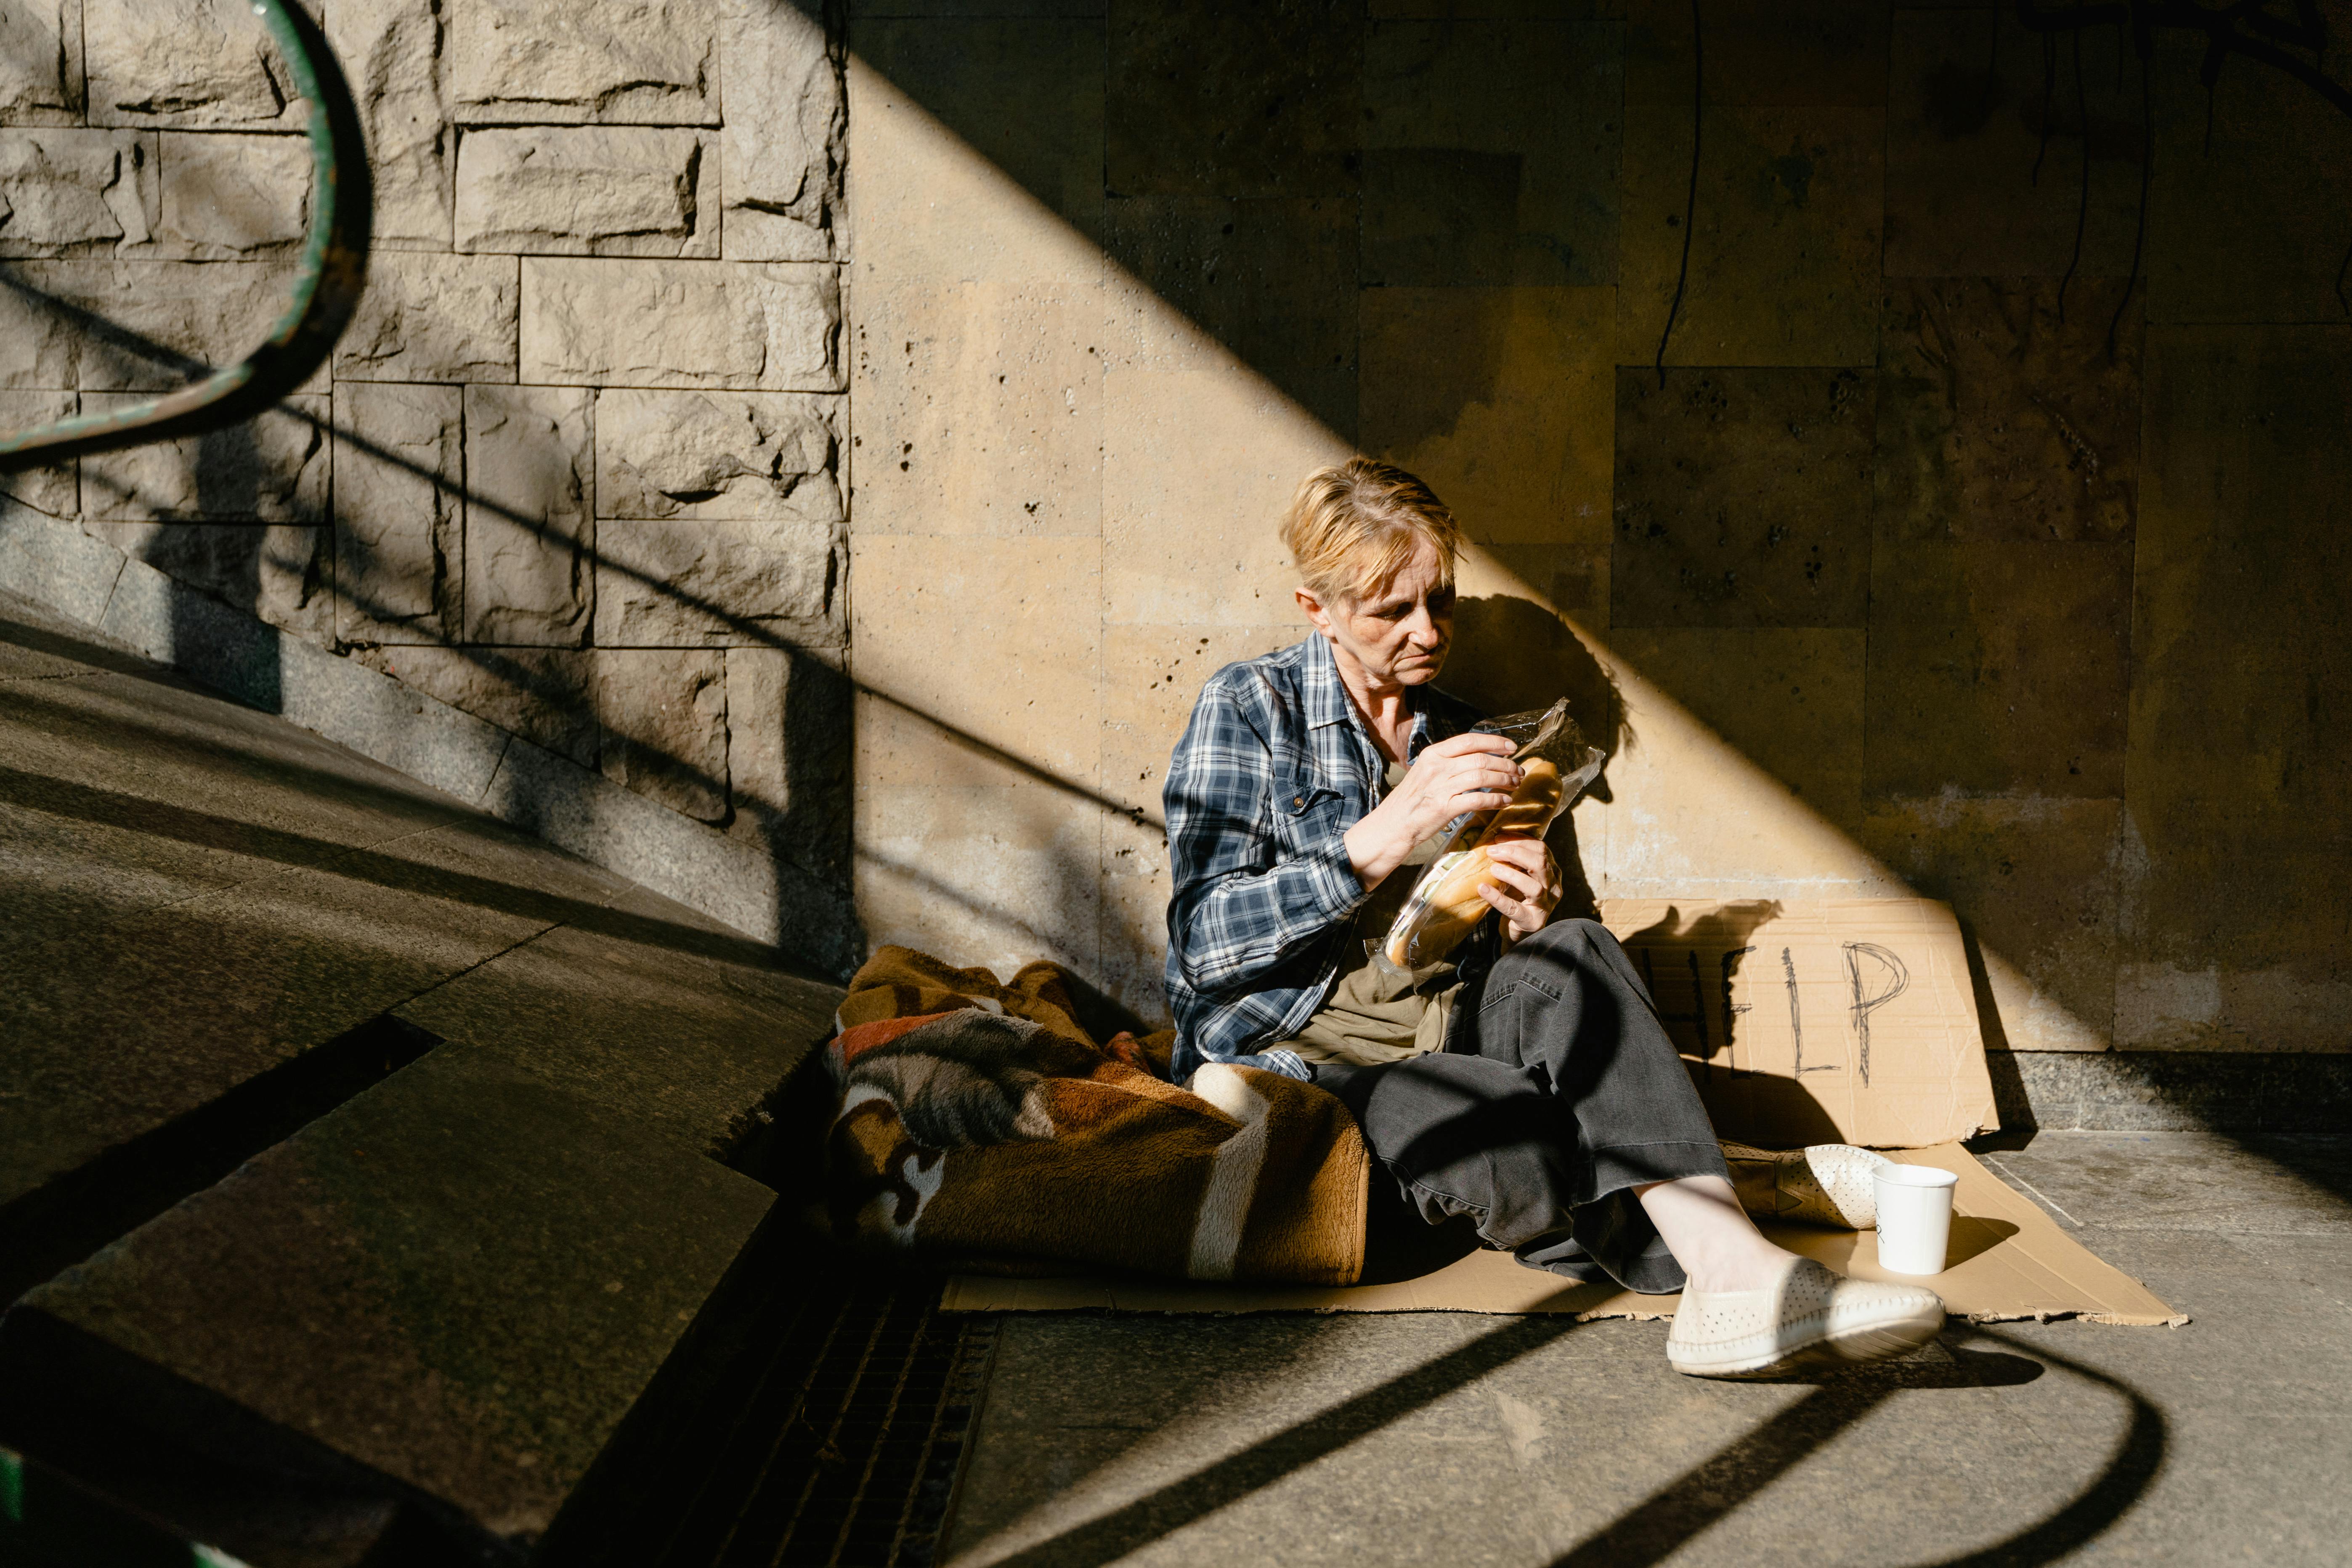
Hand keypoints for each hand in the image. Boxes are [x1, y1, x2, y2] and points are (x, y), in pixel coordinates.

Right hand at [1344, 731, 1521, 888]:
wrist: (1392, 825)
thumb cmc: (1411, 800)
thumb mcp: (1425, 772)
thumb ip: (1448, 763)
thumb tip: (1479, 758)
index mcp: (1433, 754)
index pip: (1470, 740)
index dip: (1494, 742)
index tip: (1511, 747)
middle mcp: (1437, 767)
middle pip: (1481, 759)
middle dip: (1505, 765)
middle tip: (1518, 771)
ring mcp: (1441, 787)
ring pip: (1483, 777)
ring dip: (1505, 780)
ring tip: (1515, 784)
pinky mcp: (1445, 808)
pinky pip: (1479, 800)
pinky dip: (1496, 800)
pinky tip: (1505, 802)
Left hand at [1477, 837, 1561, 943]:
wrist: (1520, 930)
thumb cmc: (1519, 897)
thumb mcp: (1521, 875)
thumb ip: (1515, 860)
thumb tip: (1494, 840)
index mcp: (1552, 871)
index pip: (1541, 849)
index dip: (1520, 841)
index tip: (1498, 838)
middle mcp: (1553, 887)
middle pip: (1540, 863)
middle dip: (1515, 853)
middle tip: (1492, 851)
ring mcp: (1545, 906)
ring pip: (1534, 887)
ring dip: (1511, 874)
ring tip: (1493, 869)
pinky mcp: (1532, 921)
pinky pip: (1515, 909)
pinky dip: (1498, 898)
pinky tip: (1484, 889)